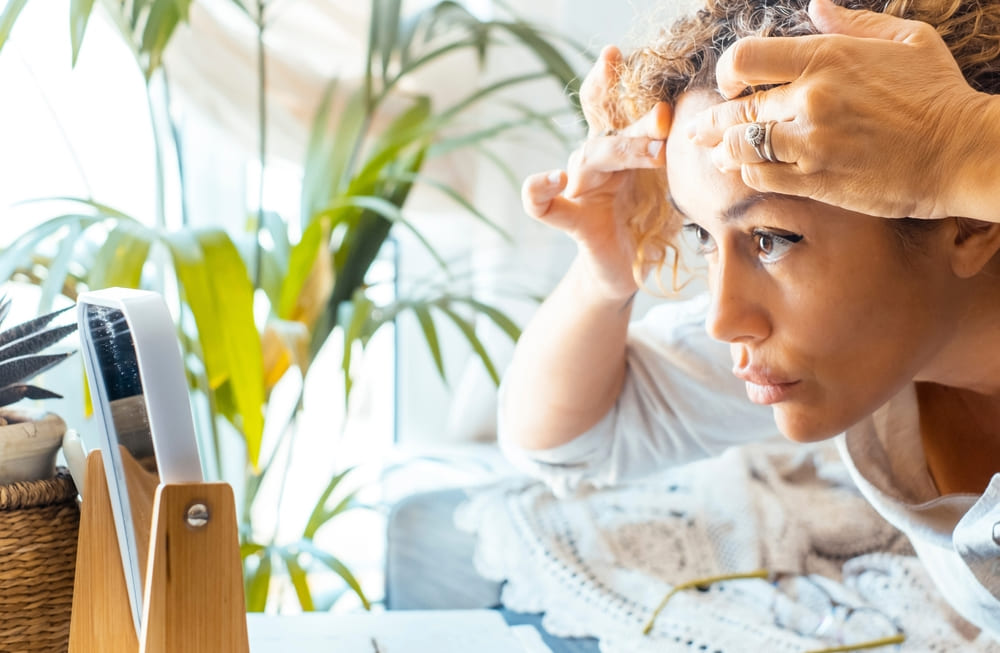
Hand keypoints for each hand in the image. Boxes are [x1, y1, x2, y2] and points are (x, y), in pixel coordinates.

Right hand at [522, 46, 670, 300]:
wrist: (630, 269)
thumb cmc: (649, 222)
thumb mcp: (669, 184)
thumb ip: (678, 156)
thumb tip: (703, 129)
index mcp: (617, 147)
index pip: (604, 104)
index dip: (604, 77)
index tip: (613, 51)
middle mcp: (594, 162)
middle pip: (605, 129)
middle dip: (637, 121)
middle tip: (666, 117)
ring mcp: (580, 189)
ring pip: (589, 157)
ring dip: (623, 150)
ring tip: (657, 153)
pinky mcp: (574, 220)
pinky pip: (542, 205)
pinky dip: (540, 189)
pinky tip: (557, 178)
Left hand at [687, 0, 989, 218]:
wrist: (961, 153)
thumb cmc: (937, 94)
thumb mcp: (904, 41)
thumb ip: (851, 23)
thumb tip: (816, 7)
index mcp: (826, 58)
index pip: (745, 59)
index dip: (727, 72)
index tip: (730, 83)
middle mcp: (810, 99)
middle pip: (737, 110)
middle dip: (712, 121)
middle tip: (699, 130)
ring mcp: (810, 143)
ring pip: (742, 148)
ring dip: (723, 151)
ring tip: (714, 153)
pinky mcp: (817, 181)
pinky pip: (762, 177)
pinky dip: (748, 173)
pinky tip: (744, 171)